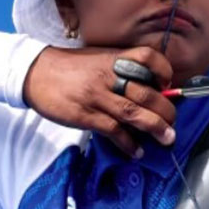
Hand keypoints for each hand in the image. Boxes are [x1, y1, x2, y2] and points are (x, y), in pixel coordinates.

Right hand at [22, 46, 177, 155]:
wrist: (35, 72)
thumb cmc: (71, 67)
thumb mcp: (99, 58)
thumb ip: (122, 69)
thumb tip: (151, 87)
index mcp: (114, 58)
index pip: (149, 57)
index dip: (164, 70)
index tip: (167, 84)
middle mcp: (109, 75)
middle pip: (146, 93)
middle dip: (166, 111)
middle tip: (172, 122)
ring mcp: (97, 96)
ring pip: (134, 113)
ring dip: (155, 128)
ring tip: (167, 138)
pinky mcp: (85, 115)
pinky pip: (113, 130)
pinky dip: (128, 143)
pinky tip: (136, 151)